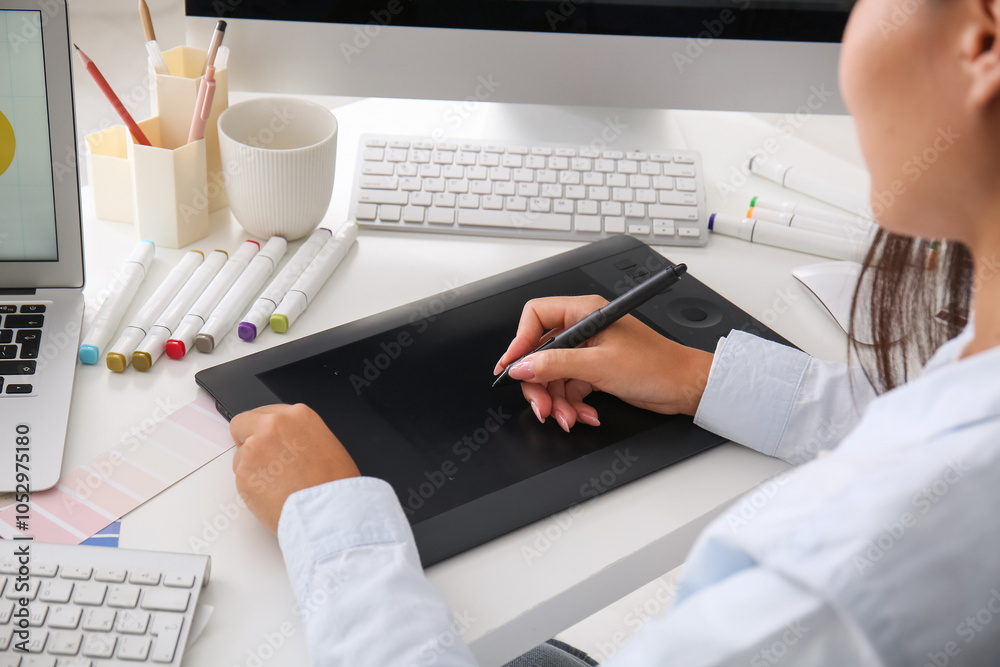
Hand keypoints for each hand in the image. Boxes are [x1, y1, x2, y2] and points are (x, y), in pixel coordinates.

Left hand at [230, 403, 359, 533]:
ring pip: (240, 454)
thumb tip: (290, 443)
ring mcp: (254, 449)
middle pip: (242, 424)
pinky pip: (241, 477)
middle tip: (265, 461)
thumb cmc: (334, 485)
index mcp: (297, 415)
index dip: (267, 430)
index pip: (266, 413)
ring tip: (276, 484)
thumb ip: (301, 436)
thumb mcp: (327, 444)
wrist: (327, 512)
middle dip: (249, 440)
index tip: (270, 442)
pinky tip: (272, 494)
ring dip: (252, 467)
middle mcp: (272, 426)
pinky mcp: (243, 473)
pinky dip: (252, 487)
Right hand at [494, 295, 714, 430]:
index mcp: (584, 312)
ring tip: (569, 418)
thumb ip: (554, 365)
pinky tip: (585, 416)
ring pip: (553, 376)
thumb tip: (522, 367)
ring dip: (558, 402)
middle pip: (541, 353)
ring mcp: (589, 351)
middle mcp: (584, 328)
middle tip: (542, 407)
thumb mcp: (598, 366)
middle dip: (540, 384)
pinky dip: (573, 405)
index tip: (511, 368)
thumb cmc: (657, 366)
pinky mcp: (595, 371)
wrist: (685, 388)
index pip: (536, 317)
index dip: (520, 342)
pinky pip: (569, 388)